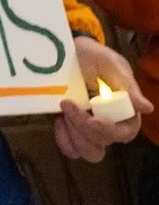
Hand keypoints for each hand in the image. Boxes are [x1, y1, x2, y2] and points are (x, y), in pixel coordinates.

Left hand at [56, 36, 149, 161]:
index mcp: (125, 111)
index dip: (110, 131)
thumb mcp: (110, 64)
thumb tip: (147, 108)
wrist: (67, 53)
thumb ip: (126, 84)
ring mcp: (89, 128)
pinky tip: (58, 121)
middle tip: (68, 105)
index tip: (93, 120)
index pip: (125, 132)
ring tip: (63, 112)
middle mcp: (109, 124)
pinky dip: (64, 140)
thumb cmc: (94, 56)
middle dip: (85, 129)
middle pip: (104, 143)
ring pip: (89, 151)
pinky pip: (71, 149)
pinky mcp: (71, 128)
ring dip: (74, 136)